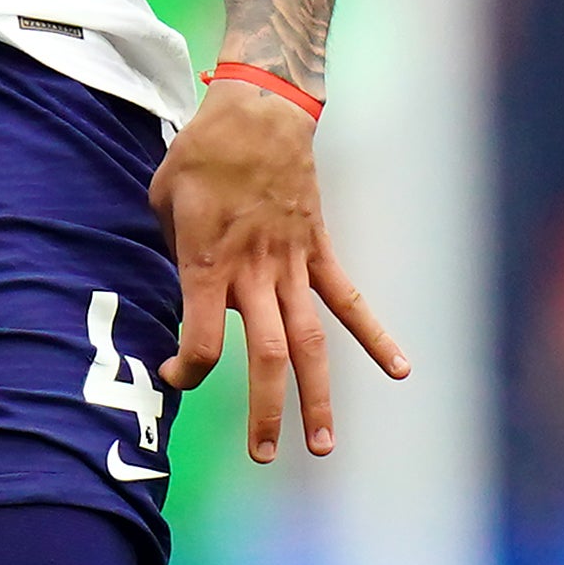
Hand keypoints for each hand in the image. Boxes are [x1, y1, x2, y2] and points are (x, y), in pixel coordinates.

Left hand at [148, 77, 409, 460]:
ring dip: (319, 394)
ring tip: (323, 444)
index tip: (175, 375)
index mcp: (209, 266)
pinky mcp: (319, 250)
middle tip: (262, 455)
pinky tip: (400, 370)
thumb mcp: (163, 200)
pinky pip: (350, 299)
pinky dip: (376, 335)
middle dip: (265, 410)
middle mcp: (255, 275)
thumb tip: (172, 284)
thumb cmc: (201, 155)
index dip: (186, 369)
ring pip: (310, 341)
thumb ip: (169, 251)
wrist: (259, 109)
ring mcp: (293, 264)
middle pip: (265, 356)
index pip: (200, 341)